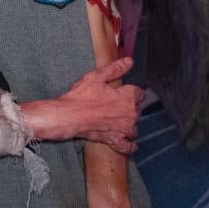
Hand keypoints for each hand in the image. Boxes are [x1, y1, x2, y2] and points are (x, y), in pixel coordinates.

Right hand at [22, 57, 141, 152]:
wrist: (69, 116)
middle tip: (118, 105)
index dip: (133, 91)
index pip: (139, 93)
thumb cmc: (82, 96)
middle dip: (130, 107)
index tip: (127, 91)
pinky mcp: (114, 140)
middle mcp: (129, 114)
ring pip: (134, 128)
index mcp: (127, 97)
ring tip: (122, 122)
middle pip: (137, 111)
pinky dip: (129, 145)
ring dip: (130, 125)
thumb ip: (115, 69)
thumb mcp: (97, 77)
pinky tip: (130, 144)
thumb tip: (130, 61)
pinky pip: (127, 146)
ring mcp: (123, 129)